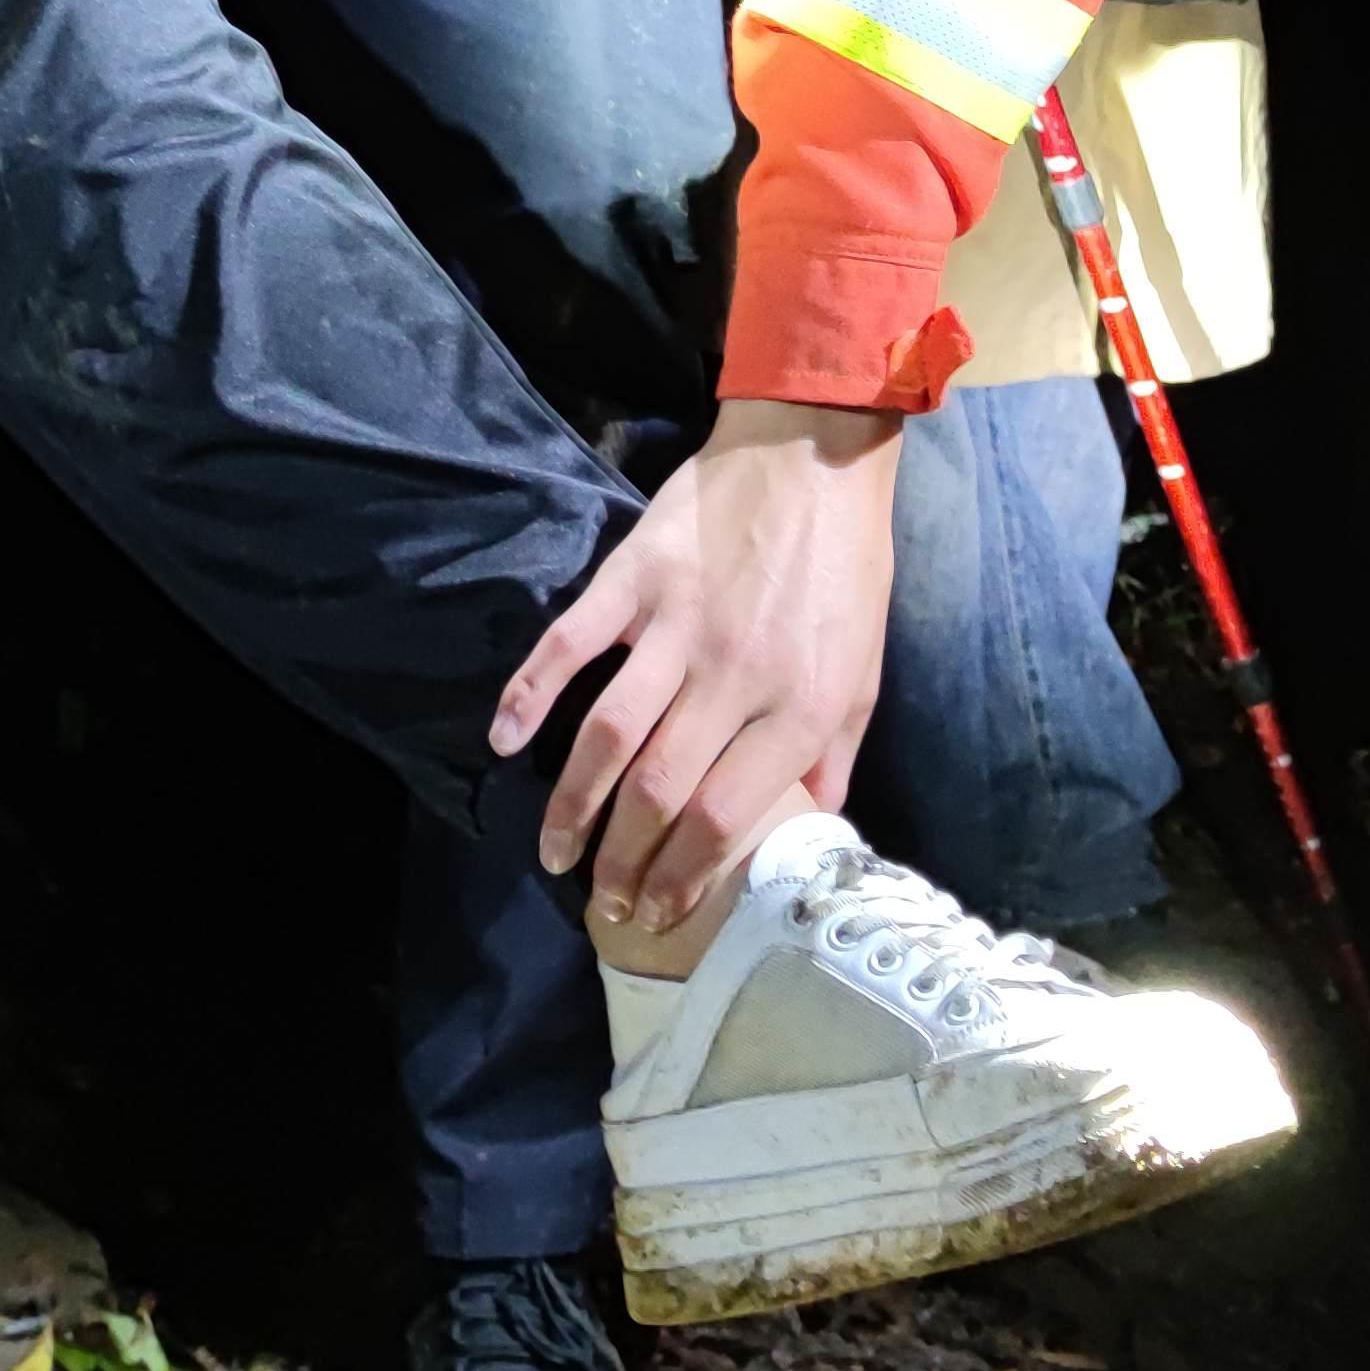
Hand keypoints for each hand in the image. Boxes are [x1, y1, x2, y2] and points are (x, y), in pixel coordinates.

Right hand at [489, 399, 902, 933]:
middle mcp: (736, 676)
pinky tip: (504, 743)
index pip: (724, 818)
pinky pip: (570, 645)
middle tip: (599, 903)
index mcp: (800, 707)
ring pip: (610, 737)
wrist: (814, 458)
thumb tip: (811, 826)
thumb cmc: (845, 570)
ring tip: (554, 852)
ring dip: (572, 805)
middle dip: (621, 863)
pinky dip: (528, 696)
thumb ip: (833, 755)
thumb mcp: (865, 671)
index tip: (655, 912)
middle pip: (660, 792)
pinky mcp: (633, 578)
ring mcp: (677, 625)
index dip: (681, 878)